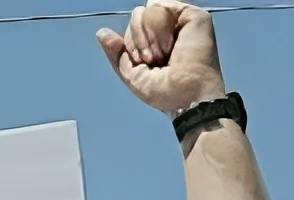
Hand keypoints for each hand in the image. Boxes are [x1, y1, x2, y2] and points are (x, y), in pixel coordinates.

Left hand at [98, 1, 226, 115]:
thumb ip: (117, 53)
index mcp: (157, 42)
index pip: (133, 26)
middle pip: (138, 15)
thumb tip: (101, 33)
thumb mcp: (132, 74)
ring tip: (164, 54)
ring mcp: (181, 21)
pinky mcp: (192, 16)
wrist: (188, 97)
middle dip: (137, 39)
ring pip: (146, 9)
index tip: (144, 63)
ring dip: (149, 37)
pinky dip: (158, 29)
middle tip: (153, 59)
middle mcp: (170, 30)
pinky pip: (158, 7)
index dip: (130, 43)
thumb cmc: (168, 93)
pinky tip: (170, 45)